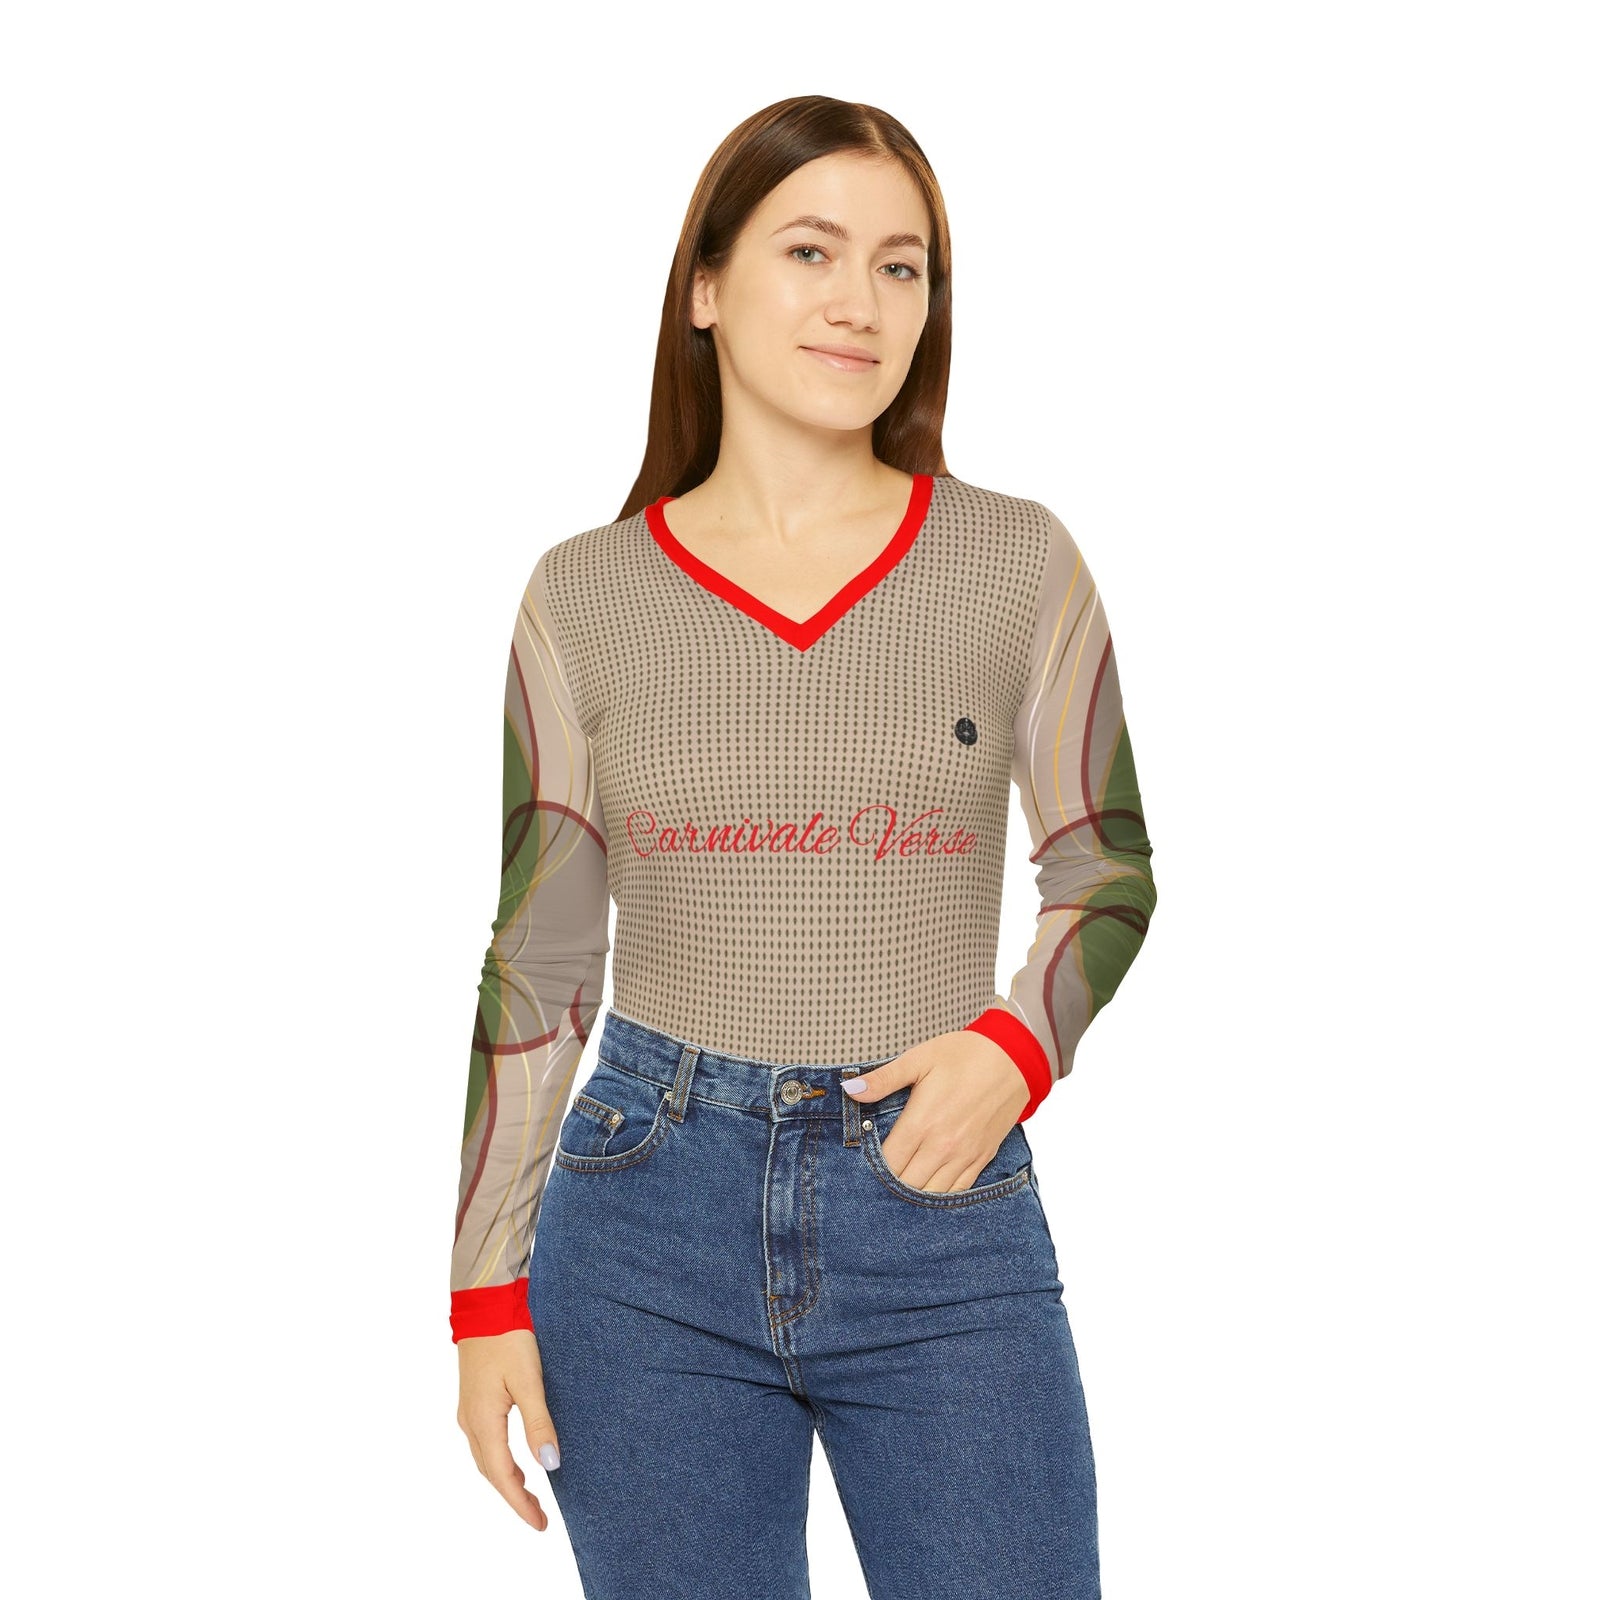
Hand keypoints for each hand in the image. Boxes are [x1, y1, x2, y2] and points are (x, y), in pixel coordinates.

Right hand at [457, 1327, 558, 1528]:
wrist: (485, 1306)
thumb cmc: (508, 1339)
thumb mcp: (529, 1380)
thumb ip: (539, 1423)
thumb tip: (550, 1464)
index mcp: (483, 1422)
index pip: (503, 1476)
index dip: (520, 1504)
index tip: (539, 1525)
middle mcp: (470, 1422)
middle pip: (491, 1473)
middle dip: (513, 1498)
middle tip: (538, 1517)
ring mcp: (468, 1411)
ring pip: (485, 1459)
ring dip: (505, 1480)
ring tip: (529, 1495)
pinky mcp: (472, 1400)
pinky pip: (484, 1443)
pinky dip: (498, 1461)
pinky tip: (513, 1460)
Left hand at [843, 1030, 1028, 1191]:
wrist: (1013, 1058)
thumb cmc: (963, 1054)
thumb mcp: (919, 1058)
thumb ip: (883, 1079)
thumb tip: (850, 1089)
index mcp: (922, 1122)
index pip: (887, 1163)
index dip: (871, 1168)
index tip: (863, 1162)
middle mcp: (942, 1146)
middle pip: (905, 1185)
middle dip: (889, 1184)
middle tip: (877, 1176)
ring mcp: (964, 1156)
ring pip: (930, 1194)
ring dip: (912, 1194)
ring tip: (899, 1184)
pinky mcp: (982, 1159)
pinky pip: (957, 1191)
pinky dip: (939, 1195)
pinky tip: (927, 1189)